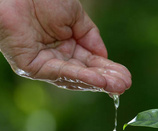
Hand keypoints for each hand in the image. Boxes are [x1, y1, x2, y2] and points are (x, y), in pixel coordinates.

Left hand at [0, 0, 130, 93]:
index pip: (89, 62)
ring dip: (97, 82)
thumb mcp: (75, 17)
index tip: (125, 77)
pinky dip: (81, 77)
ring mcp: (44, 64)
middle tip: (125, 85)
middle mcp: (56, 57)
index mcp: (66, 45)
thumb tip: (103, 57)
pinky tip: (99, 81)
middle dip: (106, 80)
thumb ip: (90, 37)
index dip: (107, 69)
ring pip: (75, 77)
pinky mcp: (31, 68)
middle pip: (84, 73)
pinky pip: (60, 73)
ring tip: (117, 86)